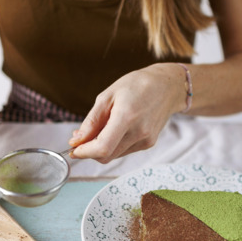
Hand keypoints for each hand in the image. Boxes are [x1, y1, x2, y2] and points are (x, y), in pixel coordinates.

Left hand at [68, 63, 185, 162]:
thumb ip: (91, 121)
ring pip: (114, 155)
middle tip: (81, 137)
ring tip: (100, 128)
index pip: (102, 147)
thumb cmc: (137, 85)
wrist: (168, 87)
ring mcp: (146, 140)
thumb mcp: (108, 96)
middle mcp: (139, 132)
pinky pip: (124, 151)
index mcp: (127, 116)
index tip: (73, 148)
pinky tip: (116, 129)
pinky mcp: (149, 143)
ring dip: (101, 147)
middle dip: (89, 150)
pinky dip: (114, 145)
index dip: (84, 152)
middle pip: (106, 155)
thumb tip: (76, 140)